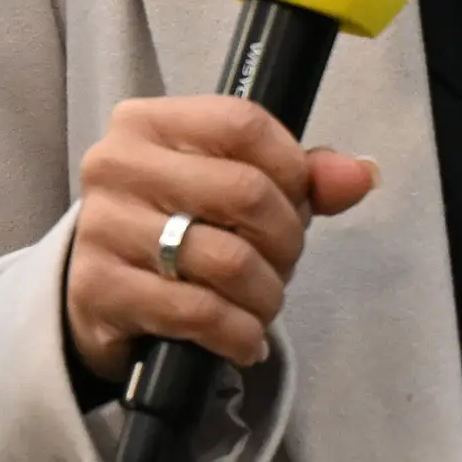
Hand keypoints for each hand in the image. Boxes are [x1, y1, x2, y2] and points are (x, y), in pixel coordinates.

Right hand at [64, 96, 377, 381]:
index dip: (291, 168)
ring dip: (265, 295)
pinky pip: (198, 313)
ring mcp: (104, 228)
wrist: (101, 295)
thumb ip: (300, 177)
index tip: (296, 201)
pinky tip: (242, 339)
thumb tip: (360, 174)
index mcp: (147, 123)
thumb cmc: (173, 228)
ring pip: (227, 260)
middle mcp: (116, 166)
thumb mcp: (231, 187)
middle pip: (244, 192)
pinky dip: (238, 333)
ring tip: (261, 306)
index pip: (243, 124)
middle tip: (282, 263)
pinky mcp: (100, 289)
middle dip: (285, 240)